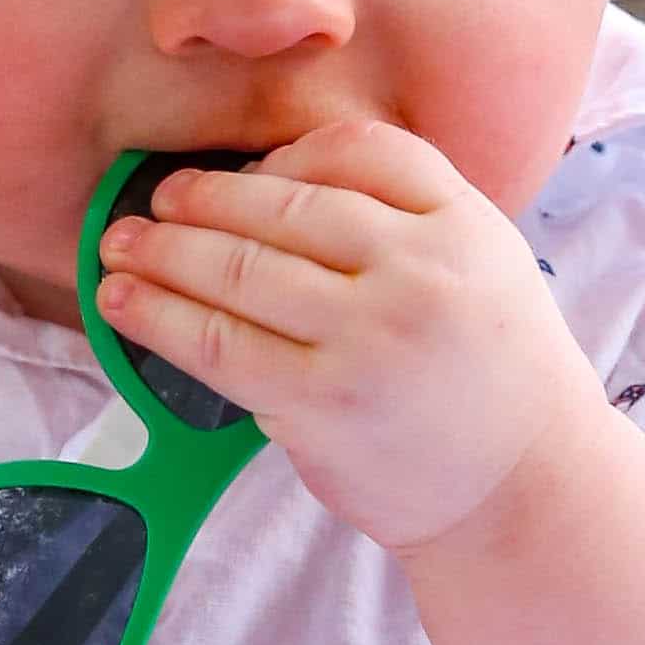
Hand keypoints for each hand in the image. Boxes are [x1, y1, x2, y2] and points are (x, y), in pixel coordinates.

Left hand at [94, 121, 604, 559]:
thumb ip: (409, 222)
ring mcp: (367, 337)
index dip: (289, 154)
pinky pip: (218, 345)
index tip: (249, 171)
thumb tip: (274, 186)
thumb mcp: (486, 269)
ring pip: (240, 270)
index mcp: (464, 225)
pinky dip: (158, 316)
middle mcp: (418, 271)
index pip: (363, 152)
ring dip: (164, 250)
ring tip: (120, 244)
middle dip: (204, 198)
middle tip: (158, 199)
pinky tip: (122, 303)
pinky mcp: (320, 403)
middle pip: (286, 204)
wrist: (524, 492)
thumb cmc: (493, 382)